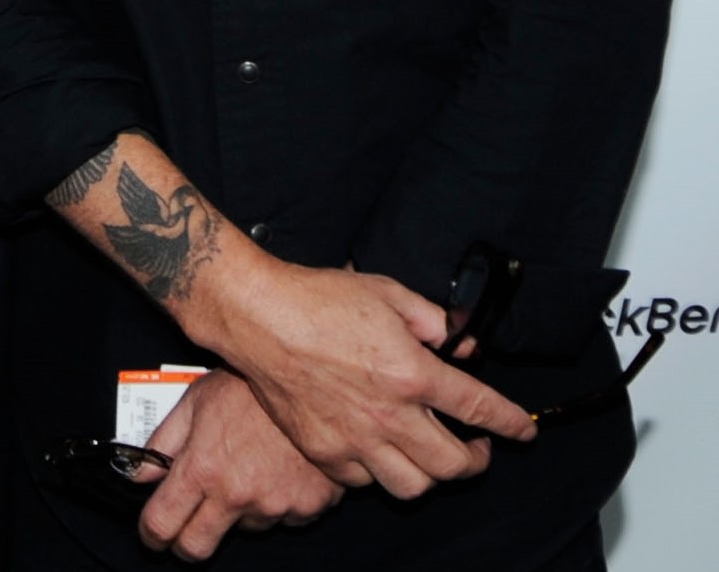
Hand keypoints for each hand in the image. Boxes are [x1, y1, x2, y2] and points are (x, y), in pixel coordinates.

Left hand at [135, 372, 342, 560]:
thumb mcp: (196, 401)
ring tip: (246, 469)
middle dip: (185, 543)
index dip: (151, 534)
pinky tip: (276, 470)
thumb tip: (139, 471)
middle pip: (197, 547)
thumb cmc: (252, 386)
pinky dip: (275, 502)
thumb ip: (163, 441)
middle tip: (186, 527)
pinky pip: (282, 518)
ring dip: (238, 510)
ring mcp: (274, 505)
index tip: (152, 534)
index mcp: (203, 467)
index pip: (162, 522)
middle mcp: (237, 493)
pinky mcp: (307, 508)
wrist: (311, 383)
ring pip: (244, 528)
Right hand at [180, 256, 534, 498]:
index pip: (481, 409)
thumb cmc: (317, 298)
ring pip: (412, 486)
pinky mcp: (322, 450)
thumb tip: (460, 342)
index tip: (521, 431)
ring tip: (428, 457)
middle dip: (475, 461)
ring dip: (429, 475)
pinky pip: (363, 481)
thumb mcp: (388, 293)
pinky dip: (376, 472)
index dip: (510, 424)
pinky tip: (376, 451)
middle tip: (474, 450)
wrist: (257, 315)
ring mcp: (353, 438)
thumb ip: (433, 320)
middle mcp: (389, 415)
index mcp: (412, 374)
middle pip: (453, 465)